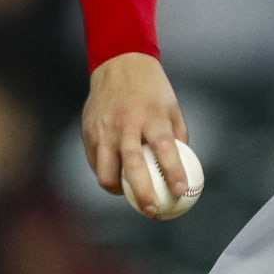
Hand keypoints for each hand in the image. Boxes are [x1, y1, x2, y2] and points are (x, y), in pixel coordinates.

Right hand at [81, 52, 192, 215]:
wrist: (119, 62)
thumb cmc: (151, 89)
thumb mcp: (171, 106)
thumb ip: (177, 135)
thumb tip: (185, 164)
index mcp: (151, 115)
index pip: (164, 147)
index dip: (173, 171)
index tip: (181, 191)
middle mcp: (126, 123)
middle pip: (133, 165)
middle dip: (143, 193)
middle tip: (153, 211)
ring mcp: (104, 129)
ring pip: (106, 171)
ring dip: (118, 189)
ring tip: (130, 196)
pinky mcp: (89, 132)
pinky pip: (96, 163)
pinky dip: (106, 174)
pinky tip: (116, 178)